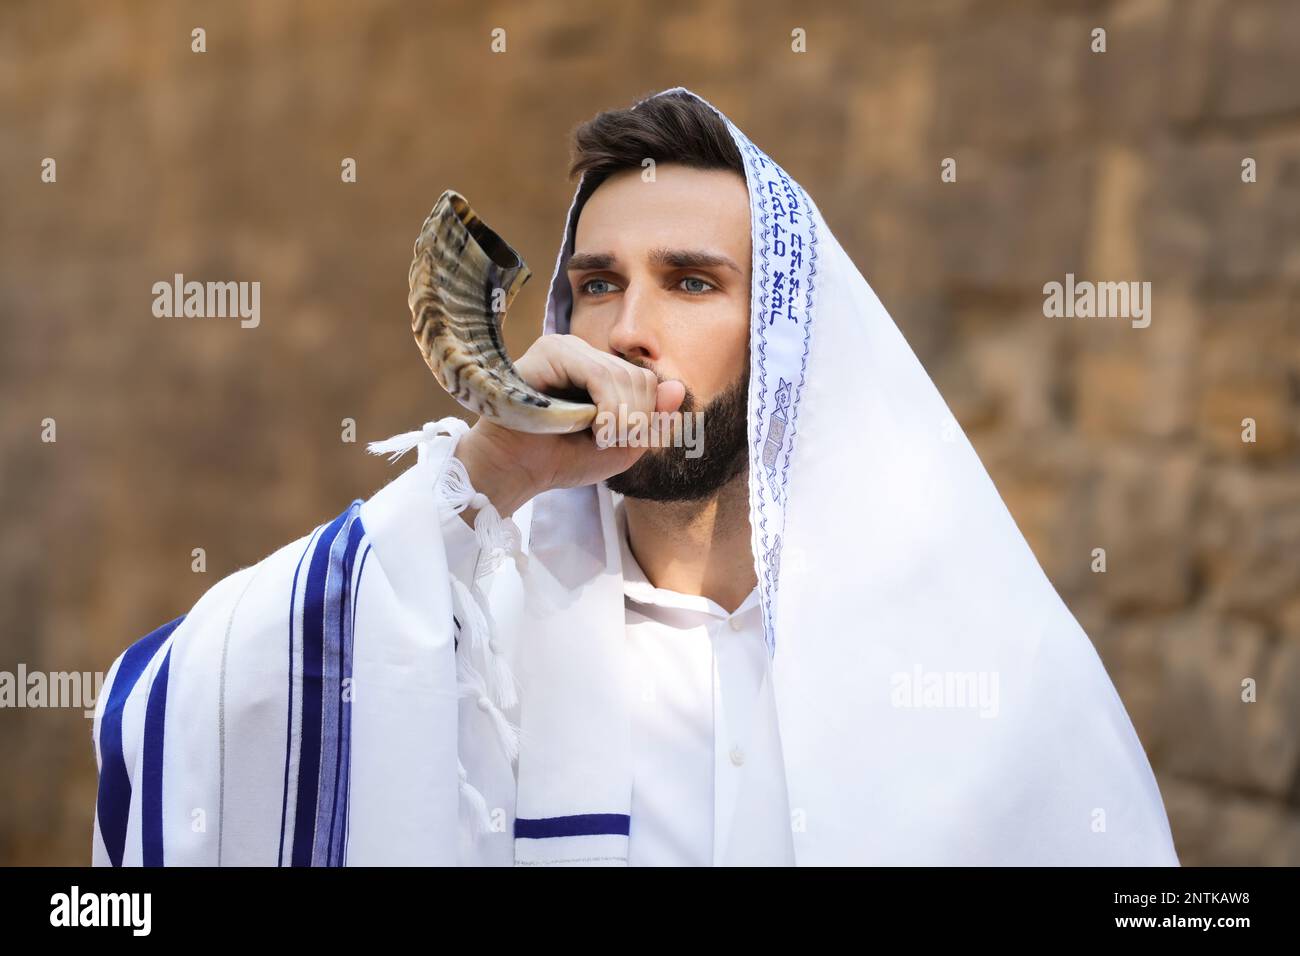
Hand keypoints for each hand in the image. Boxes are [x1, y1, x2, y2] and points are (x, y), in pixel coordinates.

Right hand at [452, 334, 685, 519]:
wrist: (516, 471)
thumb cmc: (562, 459)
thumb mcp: (621, 447)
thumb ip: (652, 421)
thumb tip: (678, 388)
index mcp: (599, 371)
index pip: (647, 381)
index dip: (646, 415)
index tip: (622, 442)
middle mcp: (583, 354)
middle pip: (639, 377)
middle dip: (635, 418)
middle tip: (608, 443)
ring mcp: (565, 348)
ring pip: (622, 376)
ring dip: (621, 417)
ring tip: (598, 439)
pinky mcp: (548, 352)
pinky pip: (597, 374)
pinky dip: (606, 408)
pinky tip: (592, 429)